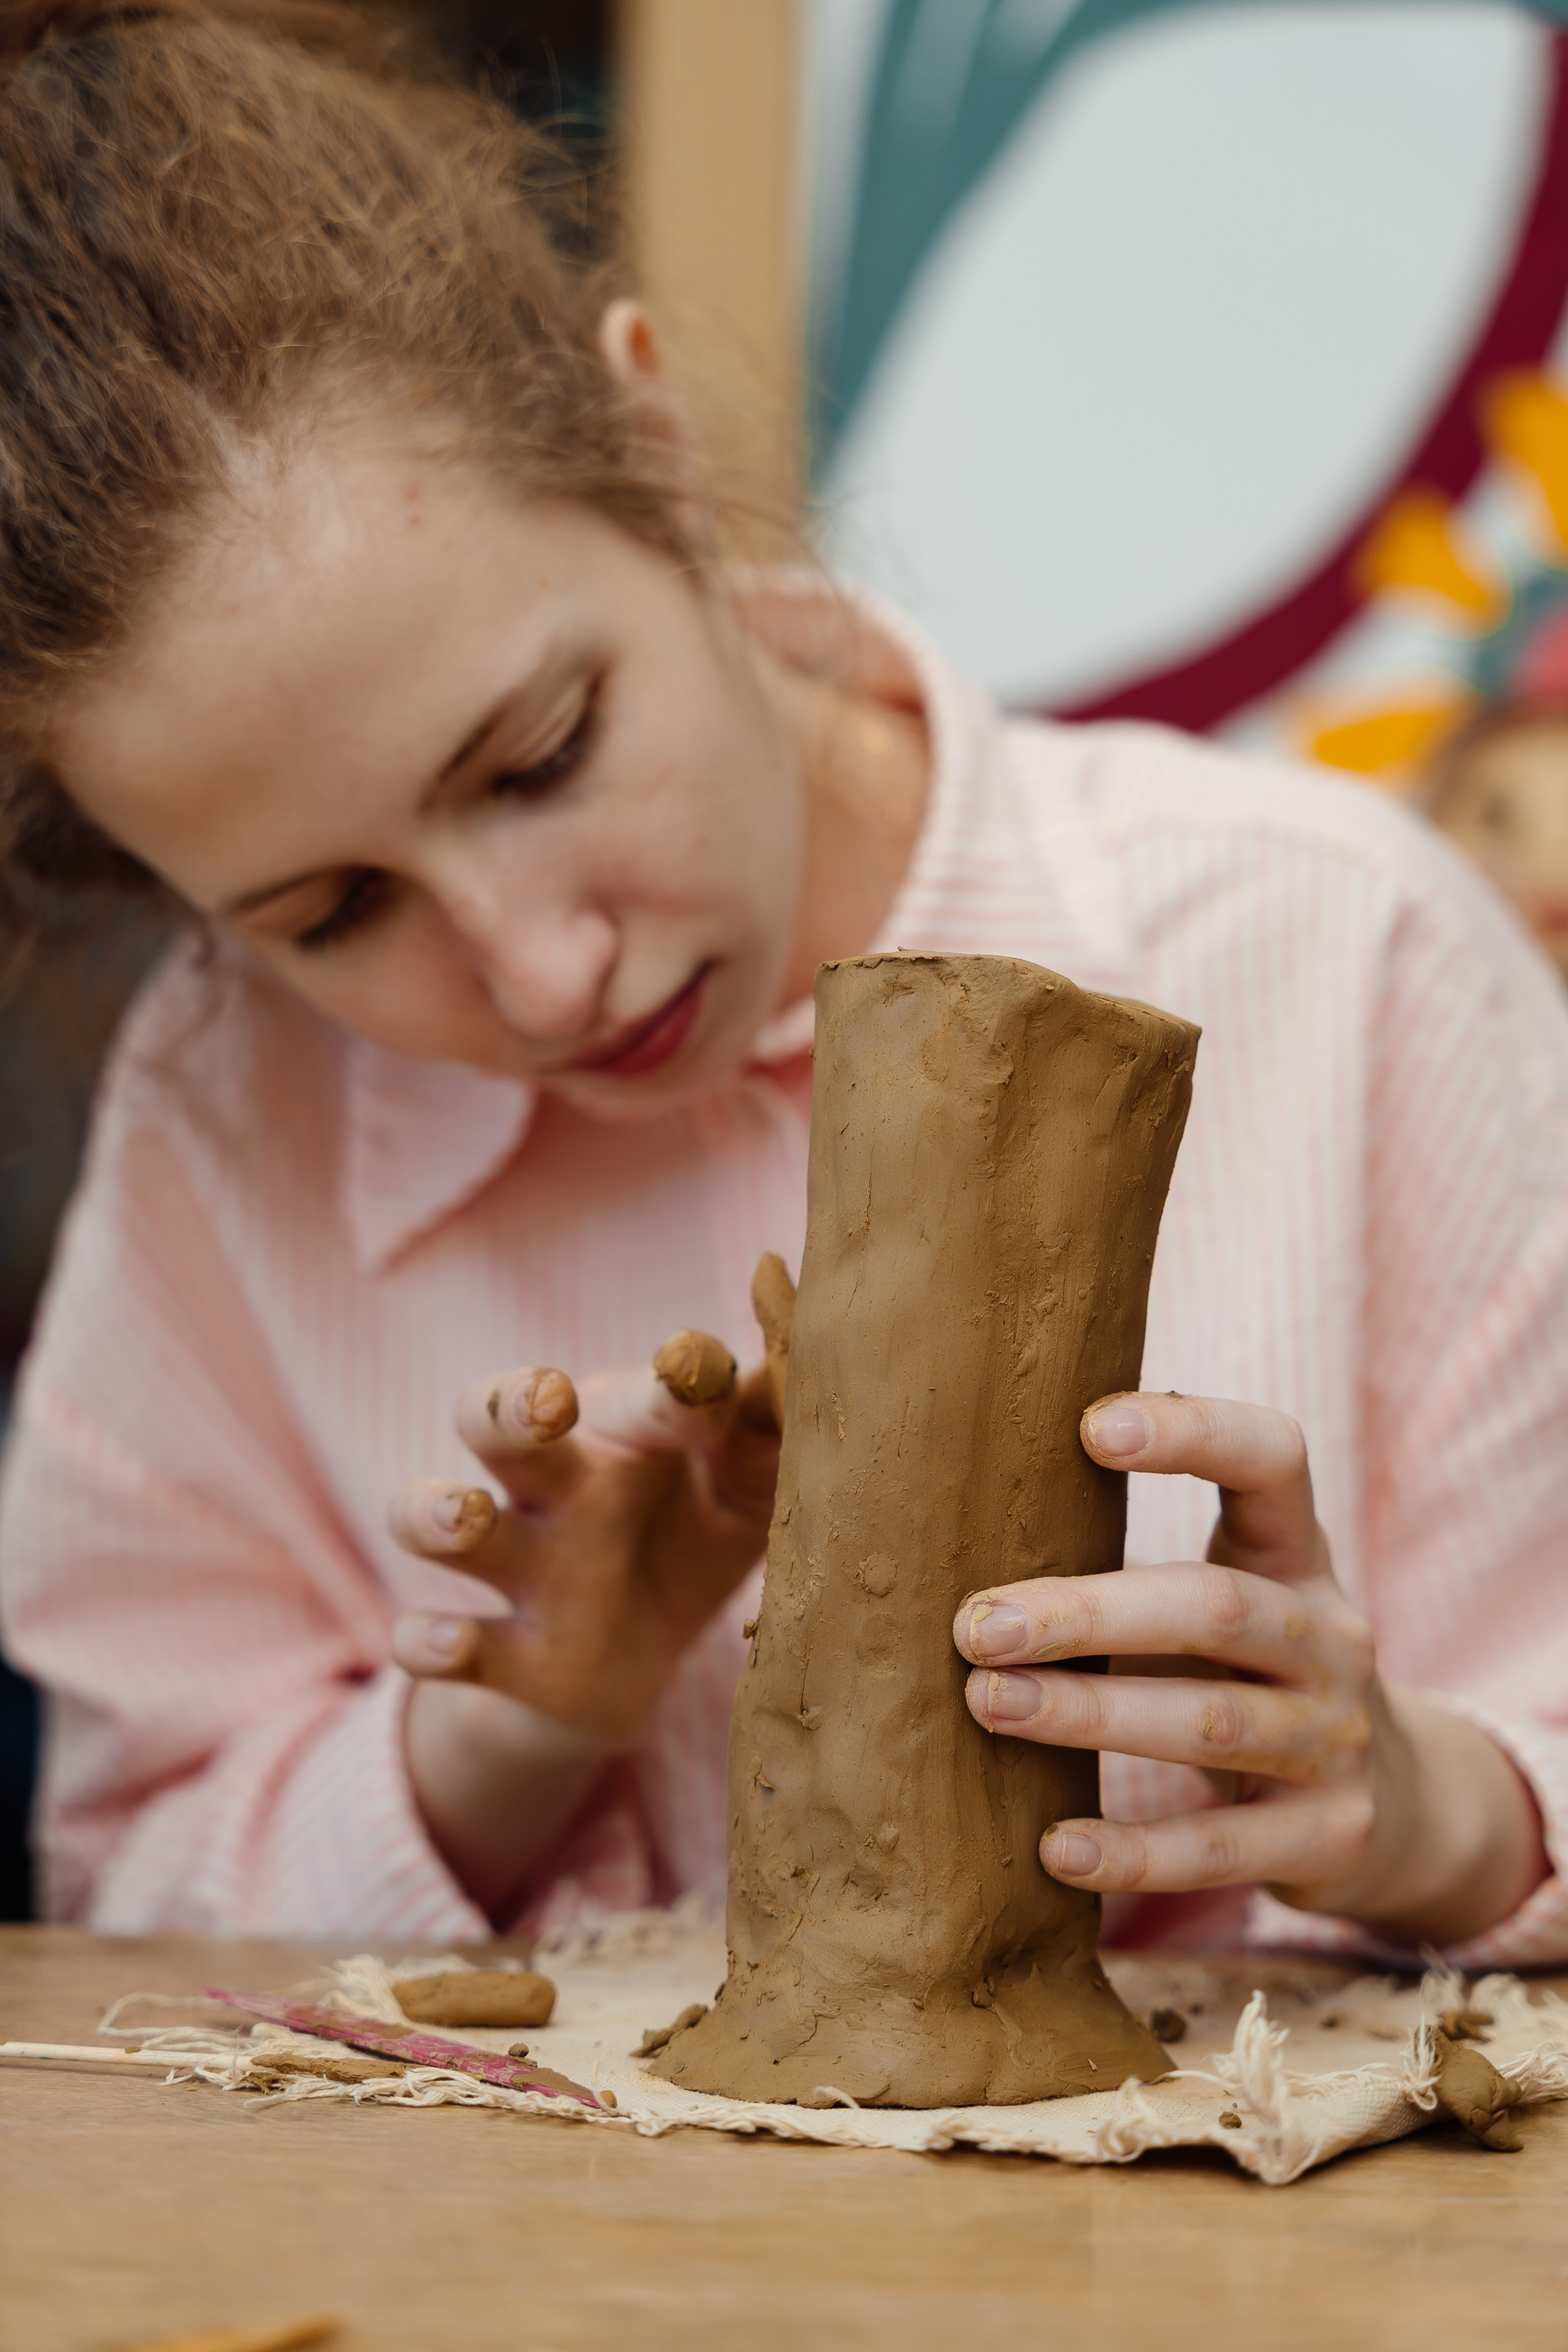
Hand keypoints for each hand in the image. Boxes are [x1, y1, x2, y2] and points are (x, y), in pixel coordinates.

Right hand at [389, 1344, 778, 1744]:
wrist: (649, 1656)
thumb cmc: (702, 1531)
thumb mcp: (751, 1483)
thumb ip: (769, 1430)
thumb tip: (807, 1354)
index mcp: (625, 1434)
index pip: (640, 1395)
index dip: (676, 1384)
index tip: (706, 1373)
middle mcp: (557, 1487)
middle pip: (496, 1418)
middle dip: (511, 1403)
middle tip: (548, 1401)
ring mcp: (521, 1567)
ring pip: (440, 1520)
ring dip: (439, 1511)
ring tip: (467, 1516)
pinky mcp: (502, 1655)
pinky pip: (431, 1644)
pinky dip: (428, 1644)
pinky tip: (449, 1644)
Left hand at [953, 1392, 1546, 1945]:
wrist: (1399, 1805)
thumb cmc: (1254, 1672)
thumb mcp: (1227, 1602)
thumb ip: (1136, 1565)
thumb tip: (959, 1540)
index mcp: (1297, 1555)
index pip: (1273, 1461)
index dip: (1194, 1431)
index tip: (1089, 1427)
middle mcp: (1332, 1637)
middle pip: (1215, 1606)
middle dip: (1089, 1614)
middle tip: (978, 1626)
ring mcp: (1338, 1739)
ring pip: (1210, 1722)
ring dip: (1090, 1714)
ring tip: (988, 1705)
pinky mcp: (1331, 1835)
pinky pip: (1222, 1846)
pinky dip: (1136, 1852)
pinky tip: (1054, 1848)